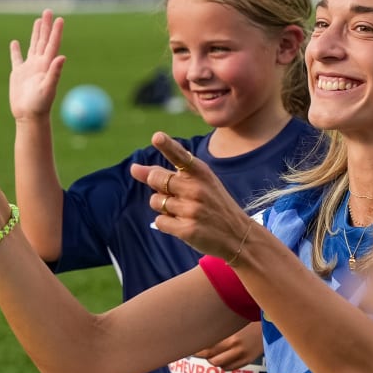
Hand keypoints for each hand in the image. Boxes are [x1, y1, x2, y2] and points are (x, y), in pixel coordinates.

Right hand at [8, 10, 65, 121]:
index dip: (56, 31)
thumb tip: (62, 57)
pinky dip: (15, 50)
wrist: (29, 116)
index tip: (60, 18)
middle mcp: (39, 64)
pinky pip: (17, 58)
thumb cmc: (40, 105)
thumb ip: (55, 72)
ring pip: (33, 46)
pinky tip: (15, 42)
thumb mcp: (49, 88)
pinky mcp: (18, 74)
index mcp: (47, 65)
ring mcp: (29, 68)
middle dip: (46, 26)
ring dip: (36, 33)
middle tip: (49, 11)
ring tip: (39, 21)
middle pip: (44, 40)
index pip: (53, 44)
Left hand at [130, 133, 254, 261]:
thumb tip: (134, 168)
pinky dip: (166, 223)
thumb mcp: (197, 183)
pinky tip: (184, 224)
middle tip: (175, 193)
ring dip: (163, 207)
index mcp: (201, 172)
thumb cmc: (212, 204)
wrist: (238, 235)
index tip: (157, 137)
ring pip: (155, 201)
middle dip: (157, 185)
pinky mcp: (187, 230)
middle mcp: (196, 188)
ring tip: (185, 211)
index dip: (167, 145)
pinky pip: (159, 221)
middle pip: (156, 179)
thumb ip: (165, 174)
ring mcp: (192, 209)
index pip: (180, 156)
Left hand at [196, 323, 263, 370]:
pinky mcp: (248, 360)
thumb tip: (202, 332)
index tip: (192, 346)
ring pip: (219, 364)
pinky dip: (223, 365)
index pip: (207, 347)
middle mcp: (236, 346)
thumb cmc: (250, 317)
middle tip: (198, 351)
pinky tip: (223, 357)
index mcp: (231, 335)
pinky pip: (229, 368)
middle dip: (203, 356)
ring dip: (213, 360)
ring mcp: (243, 355)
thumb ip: (221, 327)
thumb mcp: (235, 320)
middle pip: (211, 358)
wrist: (272, 323)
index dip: (197, 349)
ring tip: (212, 353)